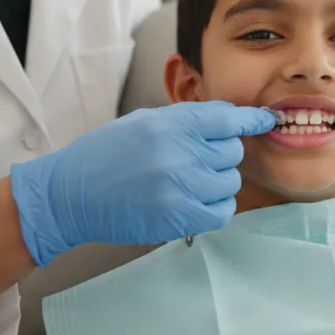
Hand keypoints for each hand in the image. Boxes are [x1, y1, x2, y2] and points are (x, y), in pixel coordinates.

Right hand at [9, 101, 274, 266]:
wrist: (68, 195)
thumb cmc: (104, 155)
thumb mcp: (144, 121)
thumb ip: (187, 120)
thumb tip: (228, 119)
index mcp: (170, 123)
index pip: (227, 117)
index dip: (251, 119)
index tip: (266, 120)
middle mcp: (179, 152)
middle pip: (232, 152)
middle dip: (220, 155)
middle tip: (194, 161)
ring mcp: (179, 186)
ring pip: (229, 182)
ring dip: (216, 183)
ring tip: (186, 183)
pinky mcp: (177, 216)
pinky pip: (222, 211)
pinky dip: (214, 207)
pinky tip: (195, 202)